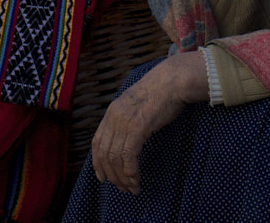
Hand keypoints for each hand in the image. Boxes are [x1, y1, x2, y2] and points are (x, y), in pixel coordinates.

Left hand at [91, 51, 207, 193]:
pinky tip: (137, 179)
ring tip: (132, 188)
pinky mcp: (137, 127)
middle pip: (105, 154)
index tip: (103, 177)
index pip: (97, 142)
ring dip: (123, 177)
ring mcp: (124, 122)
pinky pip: (129, 156)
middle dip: (112, 175)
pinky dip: (131, 171)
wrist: (172, 81)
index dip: (98, 162)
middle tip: (122, 188)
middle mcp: (114, 117)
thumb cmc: (161, 93)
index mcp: (111, 112)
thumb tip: (128, 137)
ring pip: (116, 158)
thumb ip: (127, 118)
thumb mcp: (137, 104)